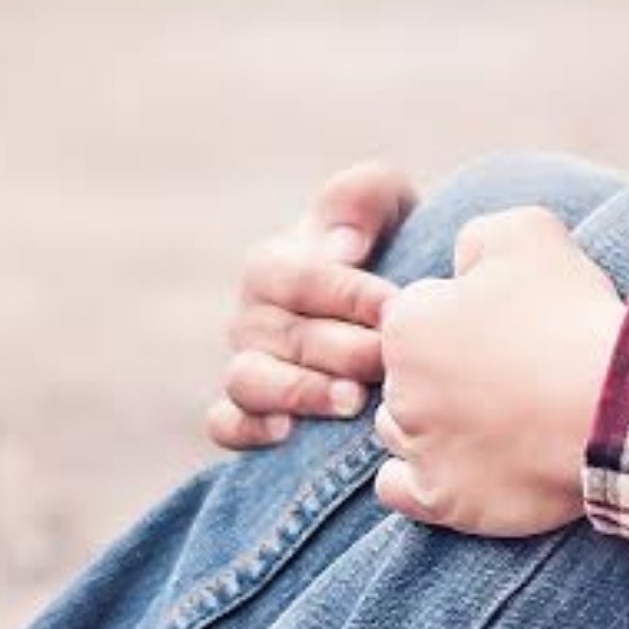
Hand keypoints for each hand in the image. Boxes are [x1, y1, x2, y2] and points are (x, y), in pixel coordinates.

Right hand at [205, 160, 419, 450]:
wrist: (402, 320)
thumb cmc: (395, 253)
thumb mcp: (391, 208)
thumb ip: (363, 197)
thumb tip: (340, 247)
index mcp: (276, 264)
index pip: (295, 276)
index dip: (345, 292)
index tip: (396, 305)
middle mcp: (253, 316)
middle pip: (280, 334)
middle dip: (338, 349)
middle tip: (385, 360)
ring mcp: (247, 366)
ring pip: (247, 381)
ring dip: (298, 391)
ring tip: (352, 401)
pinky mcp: (245, 415)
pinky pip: (225, 425)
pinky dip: (248, 429)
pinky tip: (288, 432)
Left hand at [372, 206, 623, 537]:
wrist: (618, 406)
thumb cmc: (573, 316)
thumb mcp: (527, 232)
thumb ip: (476, 237)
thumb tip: (460, 261)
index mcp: (406, 322)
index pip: (417, 313)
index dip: (463, 315)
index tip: (508, 326)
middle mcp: (397, 387)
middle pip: (406, 373)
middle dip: (445, 369)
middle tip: (509, 372)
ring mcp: (418, 448)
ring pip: (399, 429)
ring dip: (430, 421)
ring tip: (492, 418)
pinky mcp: (442, 500)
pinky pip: (398, 489)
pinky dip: (417, 477)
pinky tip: (455, 461)